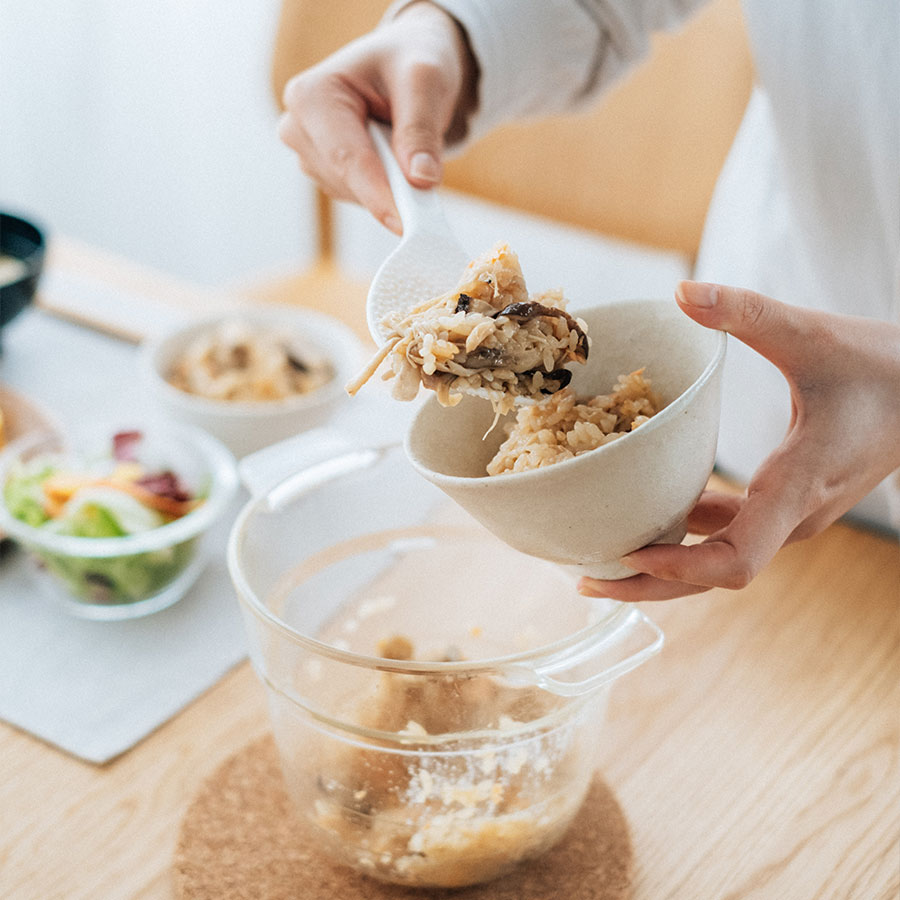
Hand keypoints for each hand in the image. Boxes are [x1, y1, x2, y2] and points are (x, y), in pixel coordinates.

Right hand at [277, 2, 476, 234]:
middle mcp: (299, 127)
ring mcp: (310, 155)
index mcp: (311, 95)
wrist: (404, 65)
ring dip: (388, 186)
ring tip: (411, 152)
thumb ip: (421, 128)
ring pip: (352, 194)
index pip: (345, 157)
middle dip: (389, 189)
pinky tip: (397, 164)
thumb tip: (422, 179)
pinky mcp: (326, 174)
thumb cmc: (408, 62)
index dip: (377, 193)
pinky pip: (358, 198)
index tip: (404, 224)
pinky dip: (384, 191)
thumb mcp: (424, 79)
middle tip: (430, 187)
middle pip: (346, 180)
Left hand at [579, 280, 899, 601]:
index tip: (626, 555)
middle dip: (649, 583)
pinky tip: (647, 510)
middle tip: (583, 580)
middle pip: (713, 575)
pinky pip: (729, 531)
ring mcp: (790, 514)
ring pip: (719, 558)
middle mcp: (792, 516)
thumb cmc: (883, 367)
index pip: (735, 560)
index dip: (678, 568)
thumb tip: (681, 291)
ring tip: (599, 551)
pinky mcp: (786, 502)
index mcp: (797, 489)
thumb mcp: (811, 334)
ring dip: (662, 561)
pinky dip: (686, 531)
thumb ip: (746, 314)